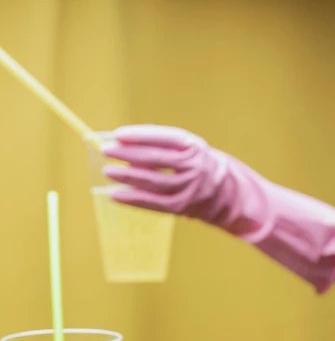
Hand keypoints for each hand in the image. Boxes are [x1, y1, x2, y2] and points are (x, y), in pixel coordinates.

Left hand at [101, 124, 267, 235]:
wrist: (233, 197)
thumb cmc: (203, 169)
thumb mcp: (191, 152)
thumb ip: (164, 151)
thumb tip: (128, 154)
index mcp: (196, 147)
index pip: (165, 137)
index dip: (141, 135)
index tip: (119, 134)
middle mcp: (194, 166)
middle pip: (155, 159)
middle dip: (127, 154)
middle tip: (106, 150)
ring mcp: (188, 188)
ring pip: (152, 181)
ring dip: (126, 176)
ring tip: (107, 171)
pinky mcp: (181, 207)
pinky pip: (152, 203)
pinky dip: (131, 199)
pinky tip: (114, 194)